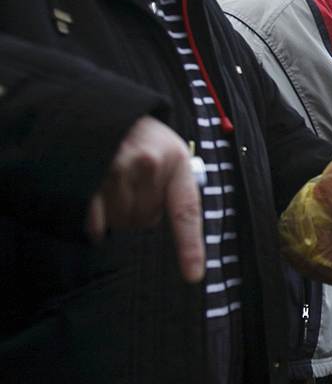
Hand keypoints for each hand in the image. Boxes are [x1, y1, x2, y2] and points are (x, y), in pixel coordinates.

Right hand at [86, 117, 203, 282]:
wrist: (93, 107)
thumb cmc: (135, 134)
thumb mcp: (166, 148)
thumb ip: (171, 183)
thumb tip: (161, 221)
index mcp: (175, 159)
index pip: (186, 212)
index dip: (190, 248)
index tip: (193, 276)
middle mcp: (149, 165)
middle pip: (146, 220)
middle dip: (137, 209)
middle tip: (127, 182)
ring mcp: (116, 170)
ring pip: (120, 222)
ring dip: (114, 210)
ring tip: (108, 180)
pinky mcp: (86, 178)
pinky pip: (94, 223)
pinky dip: (93, 220)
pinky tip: (92, 197)